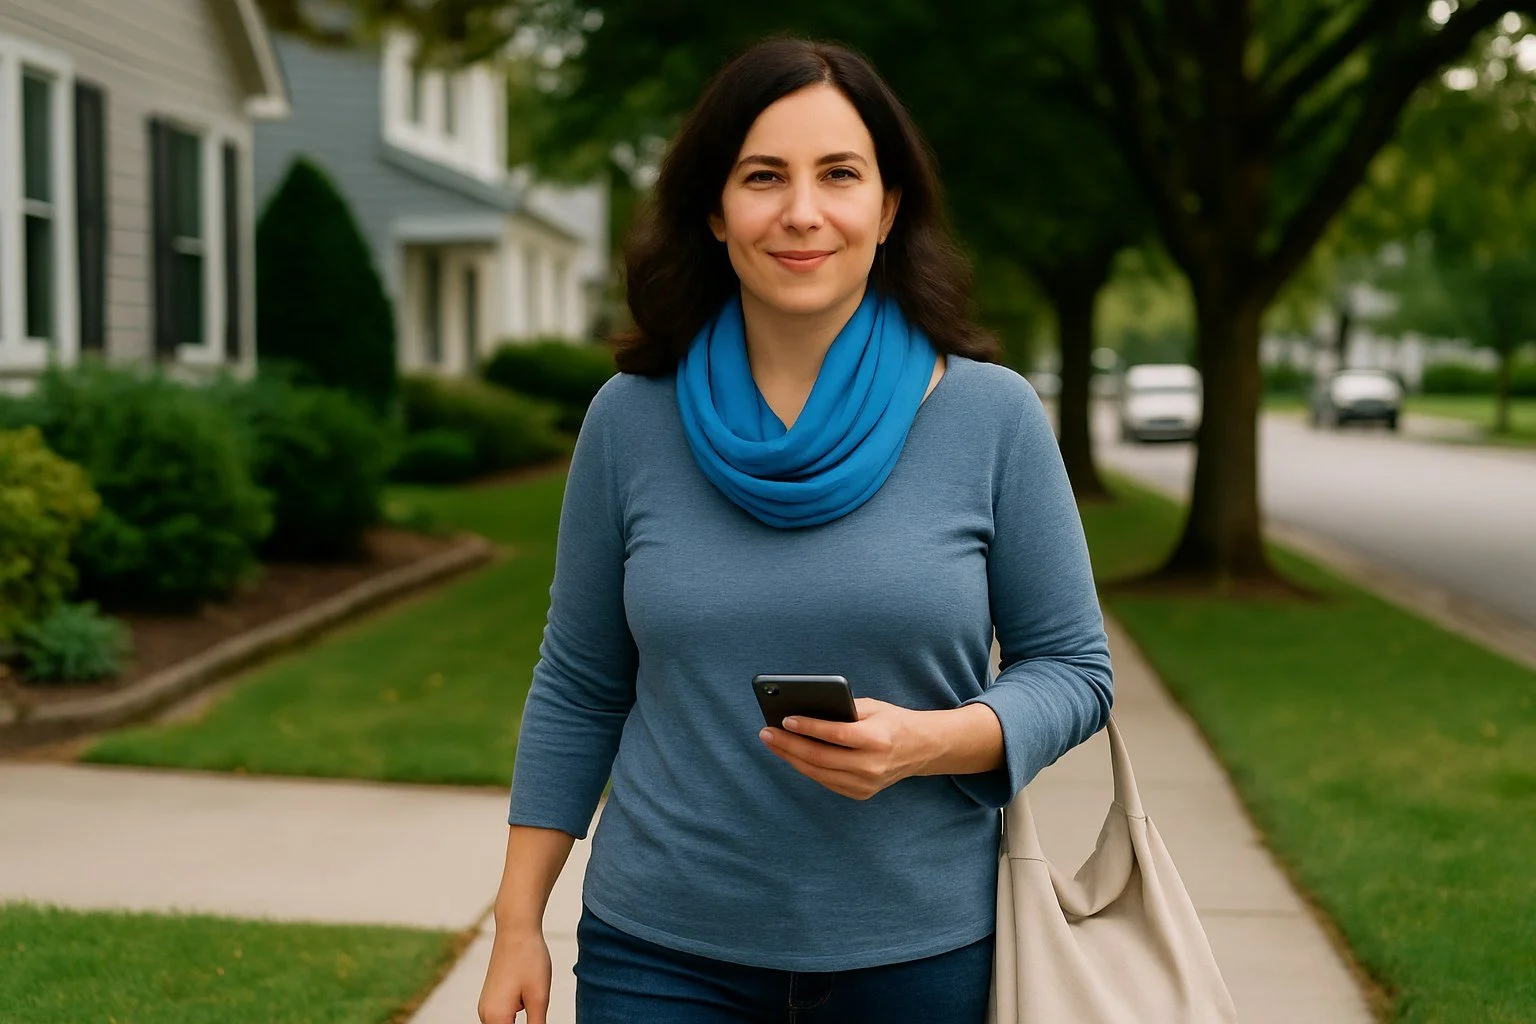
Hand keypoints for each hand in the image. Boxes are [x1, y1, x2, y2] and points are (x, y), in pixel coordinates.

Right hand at [478, 924, 551, 1023]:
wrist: (515, 929)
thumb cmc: (529, 959)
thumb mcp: (539, 998)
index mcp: (496, 1018)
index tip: (536, 1022)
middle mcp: (485, 1015)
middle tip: (537, 1016)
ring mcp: (485, 1007)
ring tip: (533, 1006)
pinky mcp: (491, 1000)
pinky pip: (502, 1020)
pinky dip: (514, 1021)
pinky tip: (529, 1008)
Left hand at [758, 698, 929, 799]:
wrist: (920, 748)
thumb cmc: (891, 721)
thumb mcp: (872, 707)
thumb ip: (842, 709)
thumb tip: (804, 710)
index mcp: (878, 739)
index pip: (836, 735)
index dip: (808, 728)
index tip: (785, 719)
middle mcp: (872, 765)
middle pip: (820, 757)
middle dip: (789, 744)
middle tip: (766, 732)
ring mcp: (866, 784)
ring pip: (818, 773)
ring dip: (790, 757)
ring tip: (772, 742)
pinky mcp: (861, 793)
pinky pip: (825, 781)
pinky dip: (805, 767)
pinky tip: (790, 754)